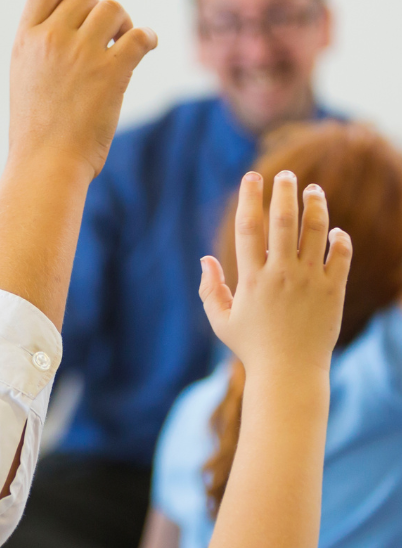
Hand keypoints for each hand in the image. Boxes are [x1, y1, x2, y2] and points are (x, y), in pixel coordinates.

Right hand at [8, 0, 156, 176]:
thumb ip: (42, 51)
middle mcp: (51, 40)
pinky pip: (139, 35)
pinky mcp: (111, 71)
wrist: (45, 165)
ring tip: (122, 45)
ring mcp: (81, 54)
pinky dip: (148, 38)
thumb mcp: (24, 81)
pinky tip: (148, 46)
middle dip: (100, 11)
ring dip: (124, 22)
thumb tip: (74, 25)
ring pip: (113, 8)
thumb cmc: (36, 134)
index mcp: (25, 42)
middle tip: (109, 35)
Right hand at [200, 171, 351, 379]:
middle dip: (285, 192)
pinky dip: (339, 238)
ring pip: (316, 231)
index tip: (251, 178)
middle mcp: (281, 274)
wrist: (289, 372)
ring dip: (316, 205)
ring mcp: (310, 281)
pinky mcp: (333, 290)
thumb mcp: (221, 321)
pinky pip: (341, 255)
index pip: (249, 227)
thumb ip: (210, 289)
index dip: (249, 199)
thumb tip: (205, 260)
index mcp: (251, 279)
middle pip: (284, 221)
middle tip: (286, 174)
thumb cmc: (252, 348)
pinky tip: (334, 230)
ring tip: (314, 190)